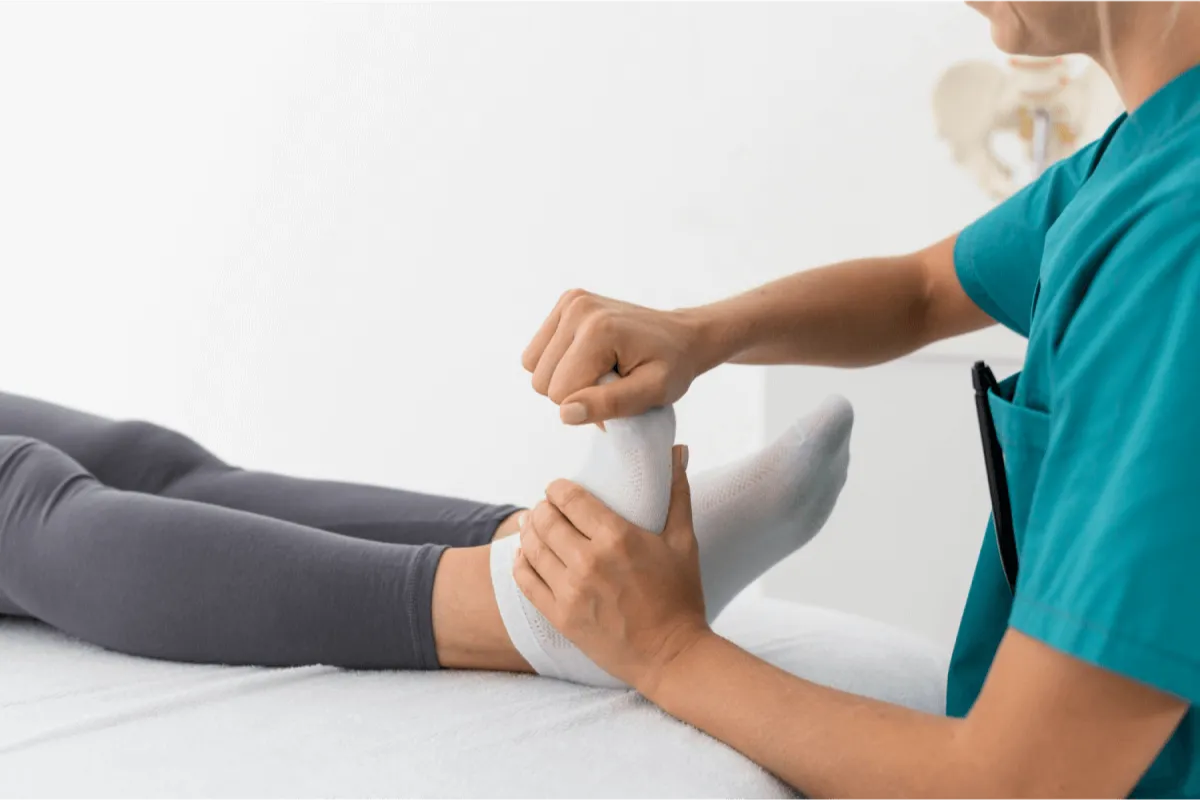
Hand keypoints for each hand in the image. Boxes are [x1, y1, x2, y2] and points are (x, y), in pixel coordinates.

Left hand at [513, 445, 710, 691]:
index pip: (569, 498)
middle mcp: (589, 561)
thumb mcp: (684, 542)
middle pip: (545, 519)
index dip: (557, 488)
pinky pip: (525, 581)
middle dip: (543, 507)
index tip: (559, 488)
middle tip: (547, 507)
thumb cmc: (681, 596)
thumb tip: (679, 451)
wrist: (671, 655)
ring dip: (529, 531)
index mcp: (618, 538)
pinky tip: (525, 554)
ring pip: (531, 547)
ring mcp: (571, 591)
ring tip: (534, 526)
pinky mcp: (560, 616)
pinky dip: (521, 562)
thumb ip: (677, 493)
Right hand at [522, 289, 710, 424]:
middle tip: (611, 381)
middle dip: (574, 391)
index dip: (588, 404)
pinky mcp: (566, 303)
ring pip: (534, 367)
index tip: (620, 389)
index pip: (560, 393)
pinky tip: (588, 358)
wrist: (682, 336)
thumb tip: (566, 413)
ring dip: (564, 377)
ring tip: (601, 369)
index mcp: (598, 330)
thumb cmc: (672, 366)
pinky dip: (559, 362)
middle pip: (542, 380)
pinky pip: (538, 351)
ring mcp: (570, 302)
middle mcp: (578, 309)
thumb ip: (610, 404)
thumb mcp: (652, 392)